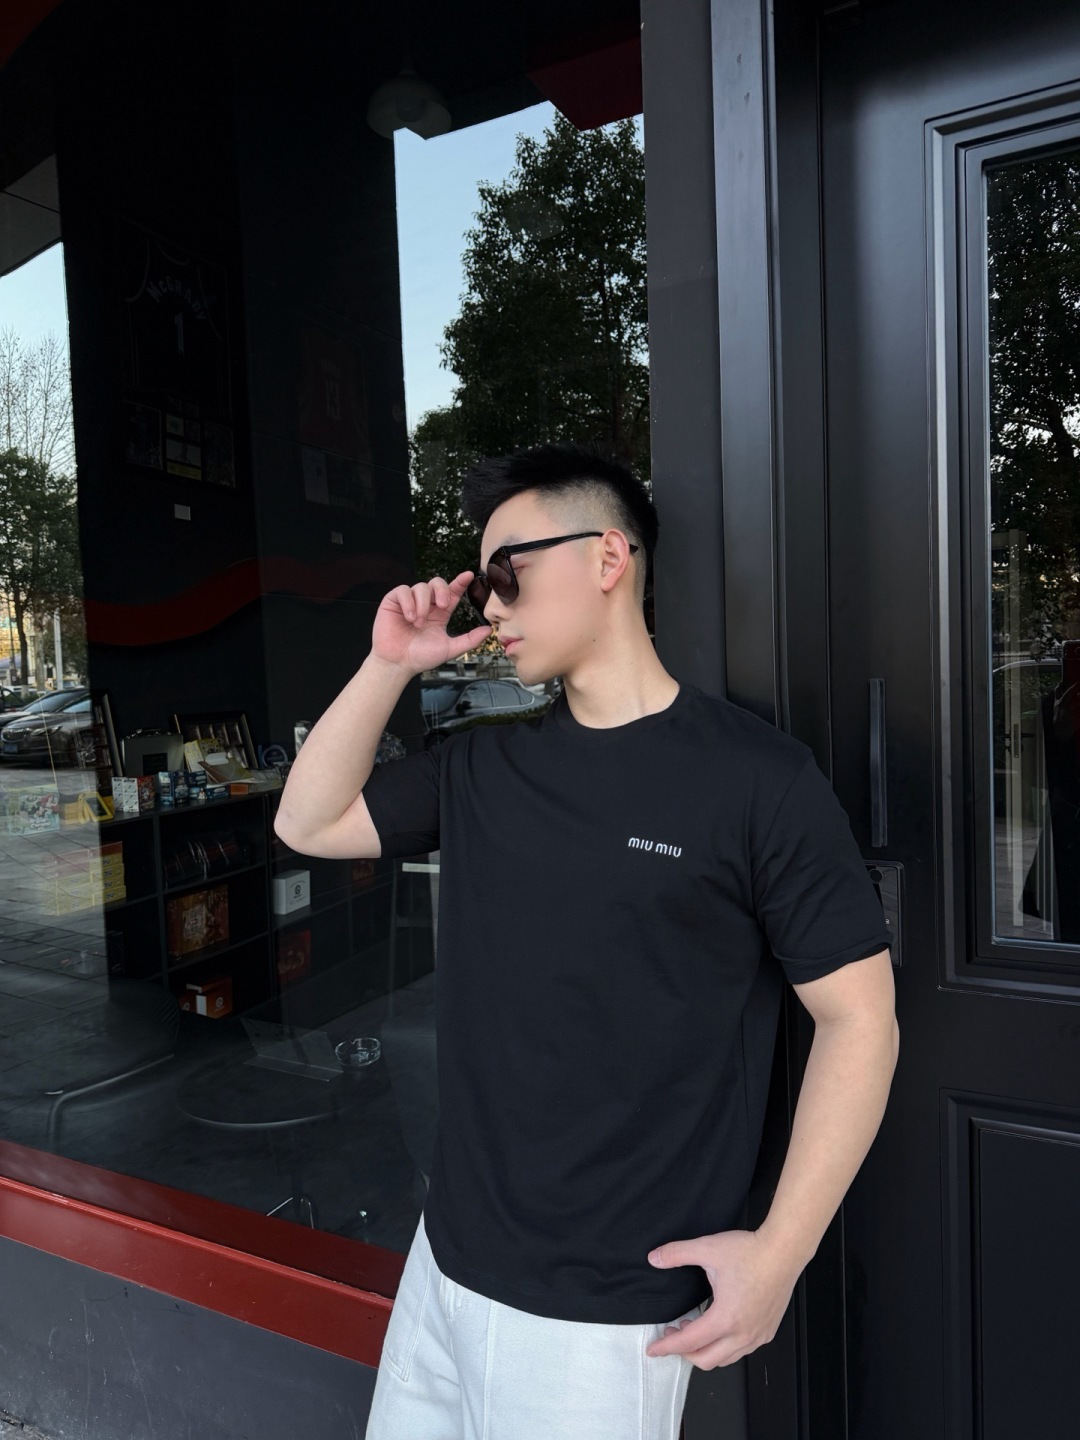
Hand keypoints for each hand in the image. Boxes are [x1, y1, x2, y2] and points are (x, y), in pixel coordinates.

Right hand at [372, 572, 491, 675]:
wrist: (398, 663)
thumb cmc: (421, 657)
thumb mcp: (449, 648)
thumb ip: (469, 640)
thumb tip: (489, 630)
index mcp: (440, 613)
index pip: (452, 592)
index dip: (460, 582)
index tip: (469, 575)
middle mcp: (426, 605)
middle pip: (437, 583)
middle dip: (443, 590)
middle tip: (443, 606)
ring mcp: (409, 602)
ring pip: (421, 587)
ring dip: (423, 604)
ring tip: (418, 623)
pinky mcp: (393, 602)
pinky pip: (403, 590)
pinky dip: (408, 602)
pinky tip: (409, 617)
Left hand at [643, 1229, 801, 1368]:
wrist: (783, 1250)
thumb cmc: (750, 1252)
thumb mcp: (707, 1249)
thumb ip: (677, 1254)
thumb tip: (654, 1258)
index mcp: (725, 1318)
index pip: (689, 1342)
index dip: (667, 1346)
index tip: (653, 1349)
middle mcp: (743, 1334)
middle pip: (706, 1360)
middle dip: (684, 1352)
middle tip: (671, 1335)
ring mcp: (758, 1335)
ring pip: (725, 1359)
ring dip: (704, 1350)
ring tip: (693, 1328)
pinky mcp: (767, 1331)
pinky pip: (741, 1351)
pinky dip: (724, 1347)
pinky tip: (718, 1328)